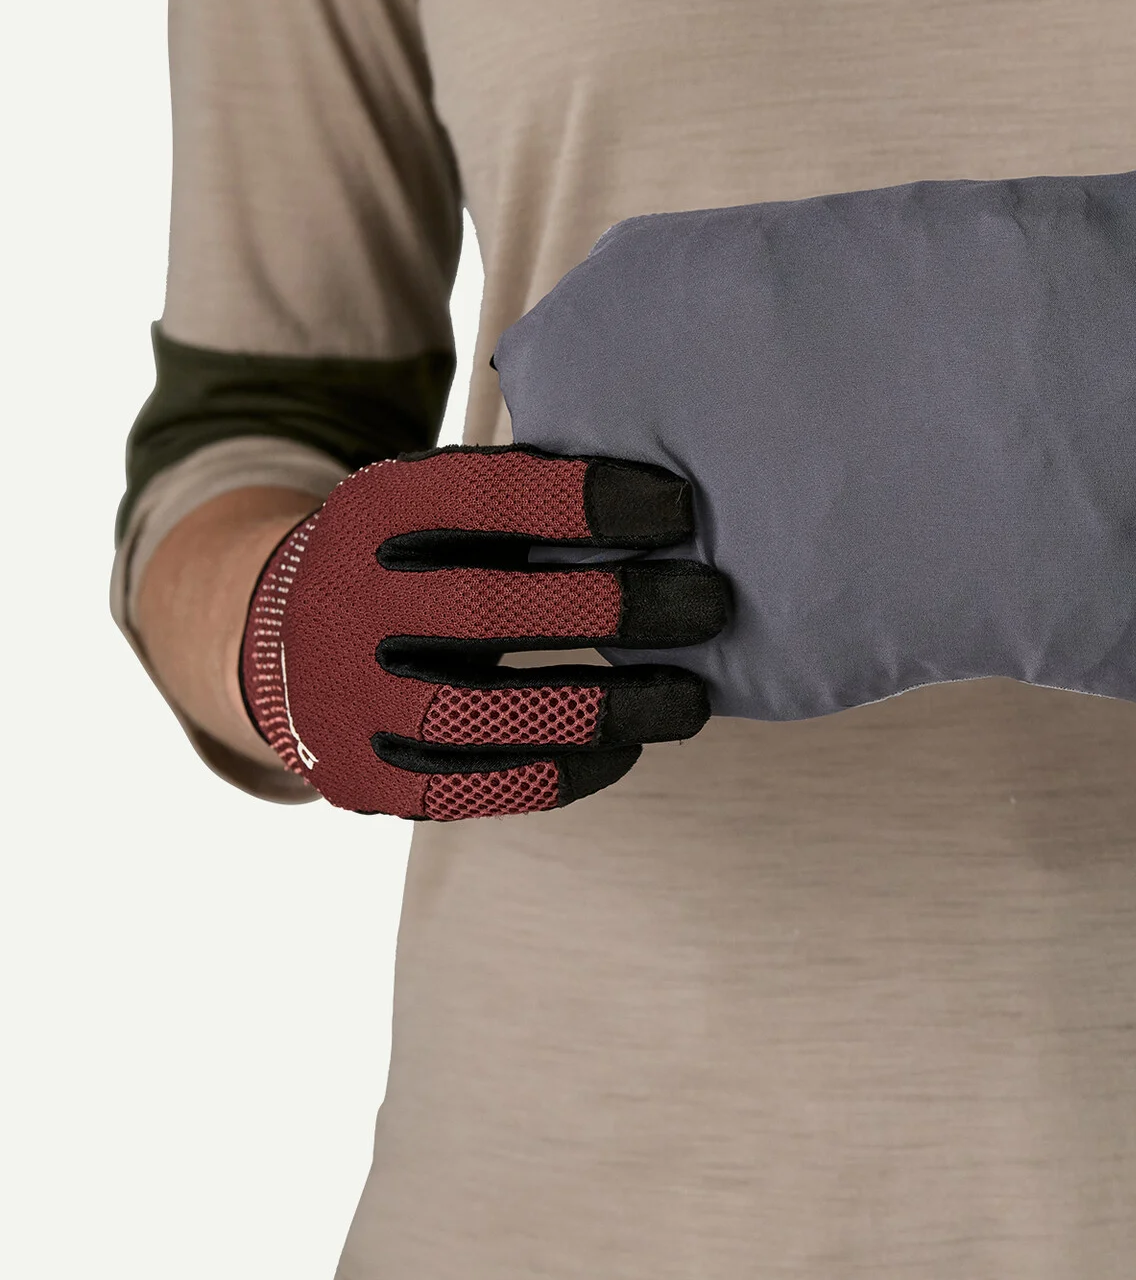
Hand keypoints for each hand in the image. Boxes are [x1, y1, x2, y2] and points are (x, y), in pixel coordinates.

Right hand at [241, 446, 730, 818]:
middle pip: (494, 608)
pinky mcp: (364, 779)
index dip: (588, 501)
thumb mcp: (437, 500)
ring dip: (608, 706)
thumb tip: (667, 497)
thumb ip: (523, 494)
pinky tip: (626, 745)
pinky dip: (564, 768)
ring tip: (692, 699)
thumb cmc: (415, 558)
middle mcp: (346, 604)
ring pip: (491, 712)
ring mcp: (348, 699)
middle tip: (713, 603)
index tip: (679, 508)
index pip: (487, 498)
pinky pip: (478, 785)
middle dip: (618, 608)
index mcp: (374, 512)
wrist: (279, 645)